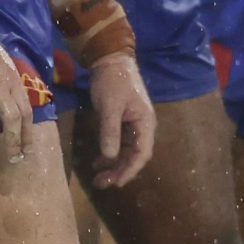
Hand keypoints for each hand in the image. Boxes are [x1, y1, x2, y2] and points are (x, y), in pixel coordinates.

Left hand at [85, 52, 157, 188]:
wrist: (109, 60)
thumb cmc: (112, 81)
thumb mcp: (109, 106)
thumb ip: (110, 130)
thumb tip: (109, 156)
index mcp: (145, 123)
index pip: (142, 153)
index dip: (130, 170)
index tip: (117, 183)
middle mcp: (143, 126)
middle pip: (134, 155)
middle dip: (120, 171)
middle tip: (101, 184)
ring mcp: (133, 124)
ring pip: (126, 151)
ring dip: (114, 165)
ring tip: (98, 178)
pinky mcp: (122, 121)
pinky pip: (119, 142)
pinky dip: (110, 153)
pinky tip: (98, 162)